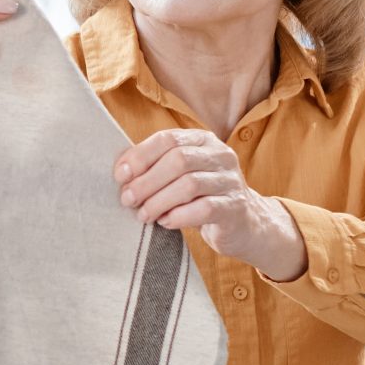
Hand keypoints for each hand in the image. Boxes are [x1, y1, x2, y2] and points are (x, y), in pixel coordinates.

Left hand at [114, 128, 308, 282]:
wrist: (244, 225)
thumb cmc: (201, 198)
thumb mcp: (180, 176)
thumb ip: (155, 167)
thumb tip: (120, 170)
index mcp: (203, 141)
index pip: (168, 139)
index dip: (140, 156)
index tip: (120, 176)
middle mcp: (220, 155)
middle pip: (178, 160)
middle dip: (147, 181)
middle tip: (127, 199)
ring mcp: (231, 181)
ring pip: (190, 184)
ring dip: (159, 201)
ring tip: (143, 215)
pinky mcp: (235, 208)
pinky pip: (204, 209)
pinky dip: (179, 216)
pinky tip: (165, 222)